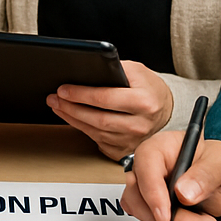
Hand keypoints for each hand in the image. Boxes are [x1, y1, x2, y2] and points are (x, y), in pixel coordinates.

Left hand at [47, 60, 173, 159]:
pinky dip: (82, 129)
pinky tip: (72, 118)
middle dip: (71, 107)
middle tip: (55, 98)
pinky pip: (98, 141)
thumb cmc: (149, 88)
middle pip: (98, 119)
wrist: (166, 110)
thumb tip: (86, 70)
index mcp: (144, 102)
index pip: (106, 98)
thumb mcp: (137, 71)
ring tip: (58, 106)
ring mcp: (132, 141)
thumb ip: (114, 70)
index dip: (81, 94)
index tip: (64, 89)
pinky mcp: (124, 151)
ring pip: (95, 132)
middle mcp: (140, 124)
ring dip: (72, 118)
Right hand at [120, 135, 220, 220]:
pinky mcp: (150, 212)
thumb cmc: (218, 165)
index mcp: (159, 148)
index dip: (152, 192)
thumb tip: (183, 193)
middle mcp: (147, 170)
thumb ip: (206, 174)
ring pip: (145, 218)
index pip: (145, 165)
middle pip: (139, 197)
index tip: (166, 217)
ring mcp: (146, 192)